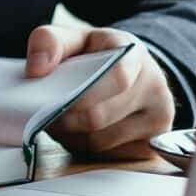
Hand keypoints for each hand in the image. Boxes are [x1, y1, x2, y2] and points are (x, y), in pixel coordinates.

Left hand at [24, 25, 173, 159]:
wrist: (131, 72)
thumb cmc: (98, 56)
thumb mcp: (74, 38)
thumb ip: (49, 42)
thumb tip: (36, 69)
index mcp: (133, 52)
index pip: (117, 76)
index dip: (82, 95)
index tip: (55, 99)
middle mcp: (154, 84)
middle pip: (101, 116)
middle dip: (66, 120)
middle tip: (46, 115)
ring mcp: (160, 116)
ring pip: (102, 141)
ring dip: (73, 137)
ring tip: (63, 122)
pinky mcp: (153, 143)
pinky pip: (110, 156)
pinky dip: (89, 149)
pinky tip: (83, 133)